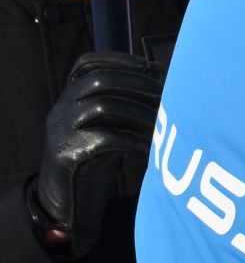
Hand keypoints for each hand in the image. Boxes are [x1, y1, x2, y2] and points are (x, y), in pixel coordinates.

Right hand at [32, 51, 162, 258]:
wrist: (68, 201)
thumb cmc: (98, 159)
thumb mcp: (108, 125)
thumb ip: (124, 104)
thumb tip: (166, 81)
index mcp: (70, 98)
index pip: (87, 64)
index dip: (120, 60)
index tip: (152, 68)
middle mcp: (61, 109)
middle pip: (99, 81)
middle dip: (138, 85)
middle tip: (167, 99)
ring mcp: (60, 131)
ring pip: (103, 106)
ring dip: (140, 114)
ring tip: (163, 126)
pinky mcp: (65, 155)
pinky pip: (103, 138)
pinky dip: (132, 141)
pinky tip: (148, 149)